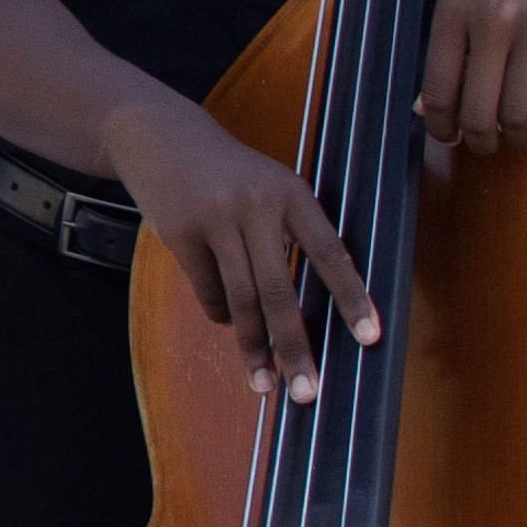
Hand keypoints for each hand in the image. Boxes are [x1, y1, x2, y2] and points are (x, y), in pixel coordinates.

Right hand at [106, 98, 375, 406]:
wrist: (157, 134)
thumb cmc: (226, 173)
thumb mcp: (268, 187)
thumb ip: (289, 235)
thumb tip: (302, 308)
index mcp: (291, 193)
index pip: (331, 253)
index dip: (352, 298)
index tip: (370, 338)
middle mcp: (256, 205)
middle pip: (281, 291)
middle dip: (295, 347)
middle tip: (307, 392)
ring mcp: (216, 219)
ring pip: (241, 300)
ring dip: (254, 348)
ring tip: (265, 383)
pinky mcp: (180, 232)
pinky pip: (207, 292)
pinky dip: (221, 315)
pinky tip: (227, 320)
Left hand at [423, 0, 526, 154]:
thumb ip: (450, 40)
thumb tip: (427, 109)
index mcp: (453, 10)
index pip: (437, 92)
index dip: (443, 128)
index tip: (451, 138)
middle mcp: (491, 21)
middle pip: (479, 113)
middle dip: (482, 141)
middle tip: (489, 143)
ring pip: (520, 114)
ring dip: (520, 135)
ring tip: (522, 133)